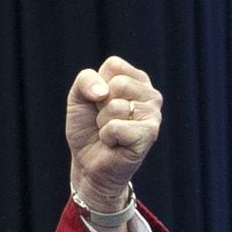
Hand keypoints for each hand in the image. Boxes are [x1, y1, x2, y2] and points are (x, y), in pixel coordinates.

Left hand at [65, 56, 161, 220]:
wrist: (88, 165)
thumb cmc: (88, 129)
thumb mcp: (78, 97)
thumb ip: (85, 79)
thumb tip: (103, 93)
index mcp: (137, 80)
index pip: (114, 65)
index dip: (98, 85)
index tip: (100, 103)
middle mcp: (151, 95)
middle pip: (117, 84)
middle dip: (101, 105)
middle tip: (105, 121)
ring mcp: (154, 114)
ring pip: (116, 106)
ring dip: (104, 123)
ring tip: (110, 134)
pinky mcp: (150, 134)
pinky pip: (117, 127)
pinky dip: (107, 137)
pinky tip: (115, 144)